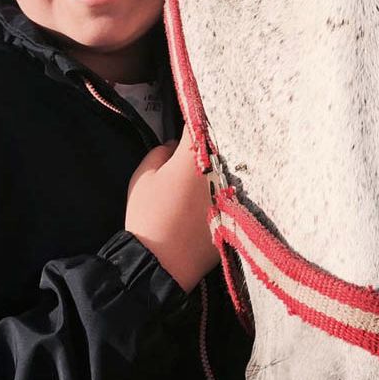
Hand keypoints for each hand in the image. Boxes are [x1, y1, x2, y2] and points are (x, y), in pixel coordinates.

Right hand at [125, 126, 216, 291]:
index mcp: (195, 156)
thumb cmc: (148, 215)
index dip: (194, 117)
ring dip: (222, 166)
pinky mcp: (236, 214)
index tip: (191, 115)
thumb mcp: (143, 176)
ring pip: (230, 170)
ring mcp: (231, 192)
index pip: (199, 124)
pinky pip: (232, 194)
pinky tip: (213, 195)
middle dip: (211, 143)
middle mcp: (220, 170)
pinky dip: (225, 191)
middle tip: (201, 142)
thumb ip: (160, 152)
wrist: (160, 264)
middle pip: (220, 147)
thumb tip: (174, 146)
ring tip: (209, 168)